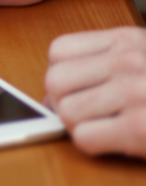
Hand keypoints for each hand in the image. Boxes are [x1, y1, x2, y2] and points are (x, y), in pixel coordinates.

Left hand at [45, 27, 145, 158]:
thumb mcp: (144, 60)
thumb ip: (102, 65)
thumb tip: (49, 96)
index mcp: (128, 40)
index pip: (59, 50)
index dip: (60, 76)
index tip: (76, 91)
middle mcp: (130, 61)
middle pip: (54, 81)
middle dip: (64, 104)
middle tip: (90, 115)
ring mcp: (135, 93)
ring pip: (65, 111)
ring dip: (79, 127)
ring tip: (109, 127)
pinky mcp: (140, 128)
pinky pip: (83, 137)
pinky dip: (95, 145)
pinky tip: (120, 141)